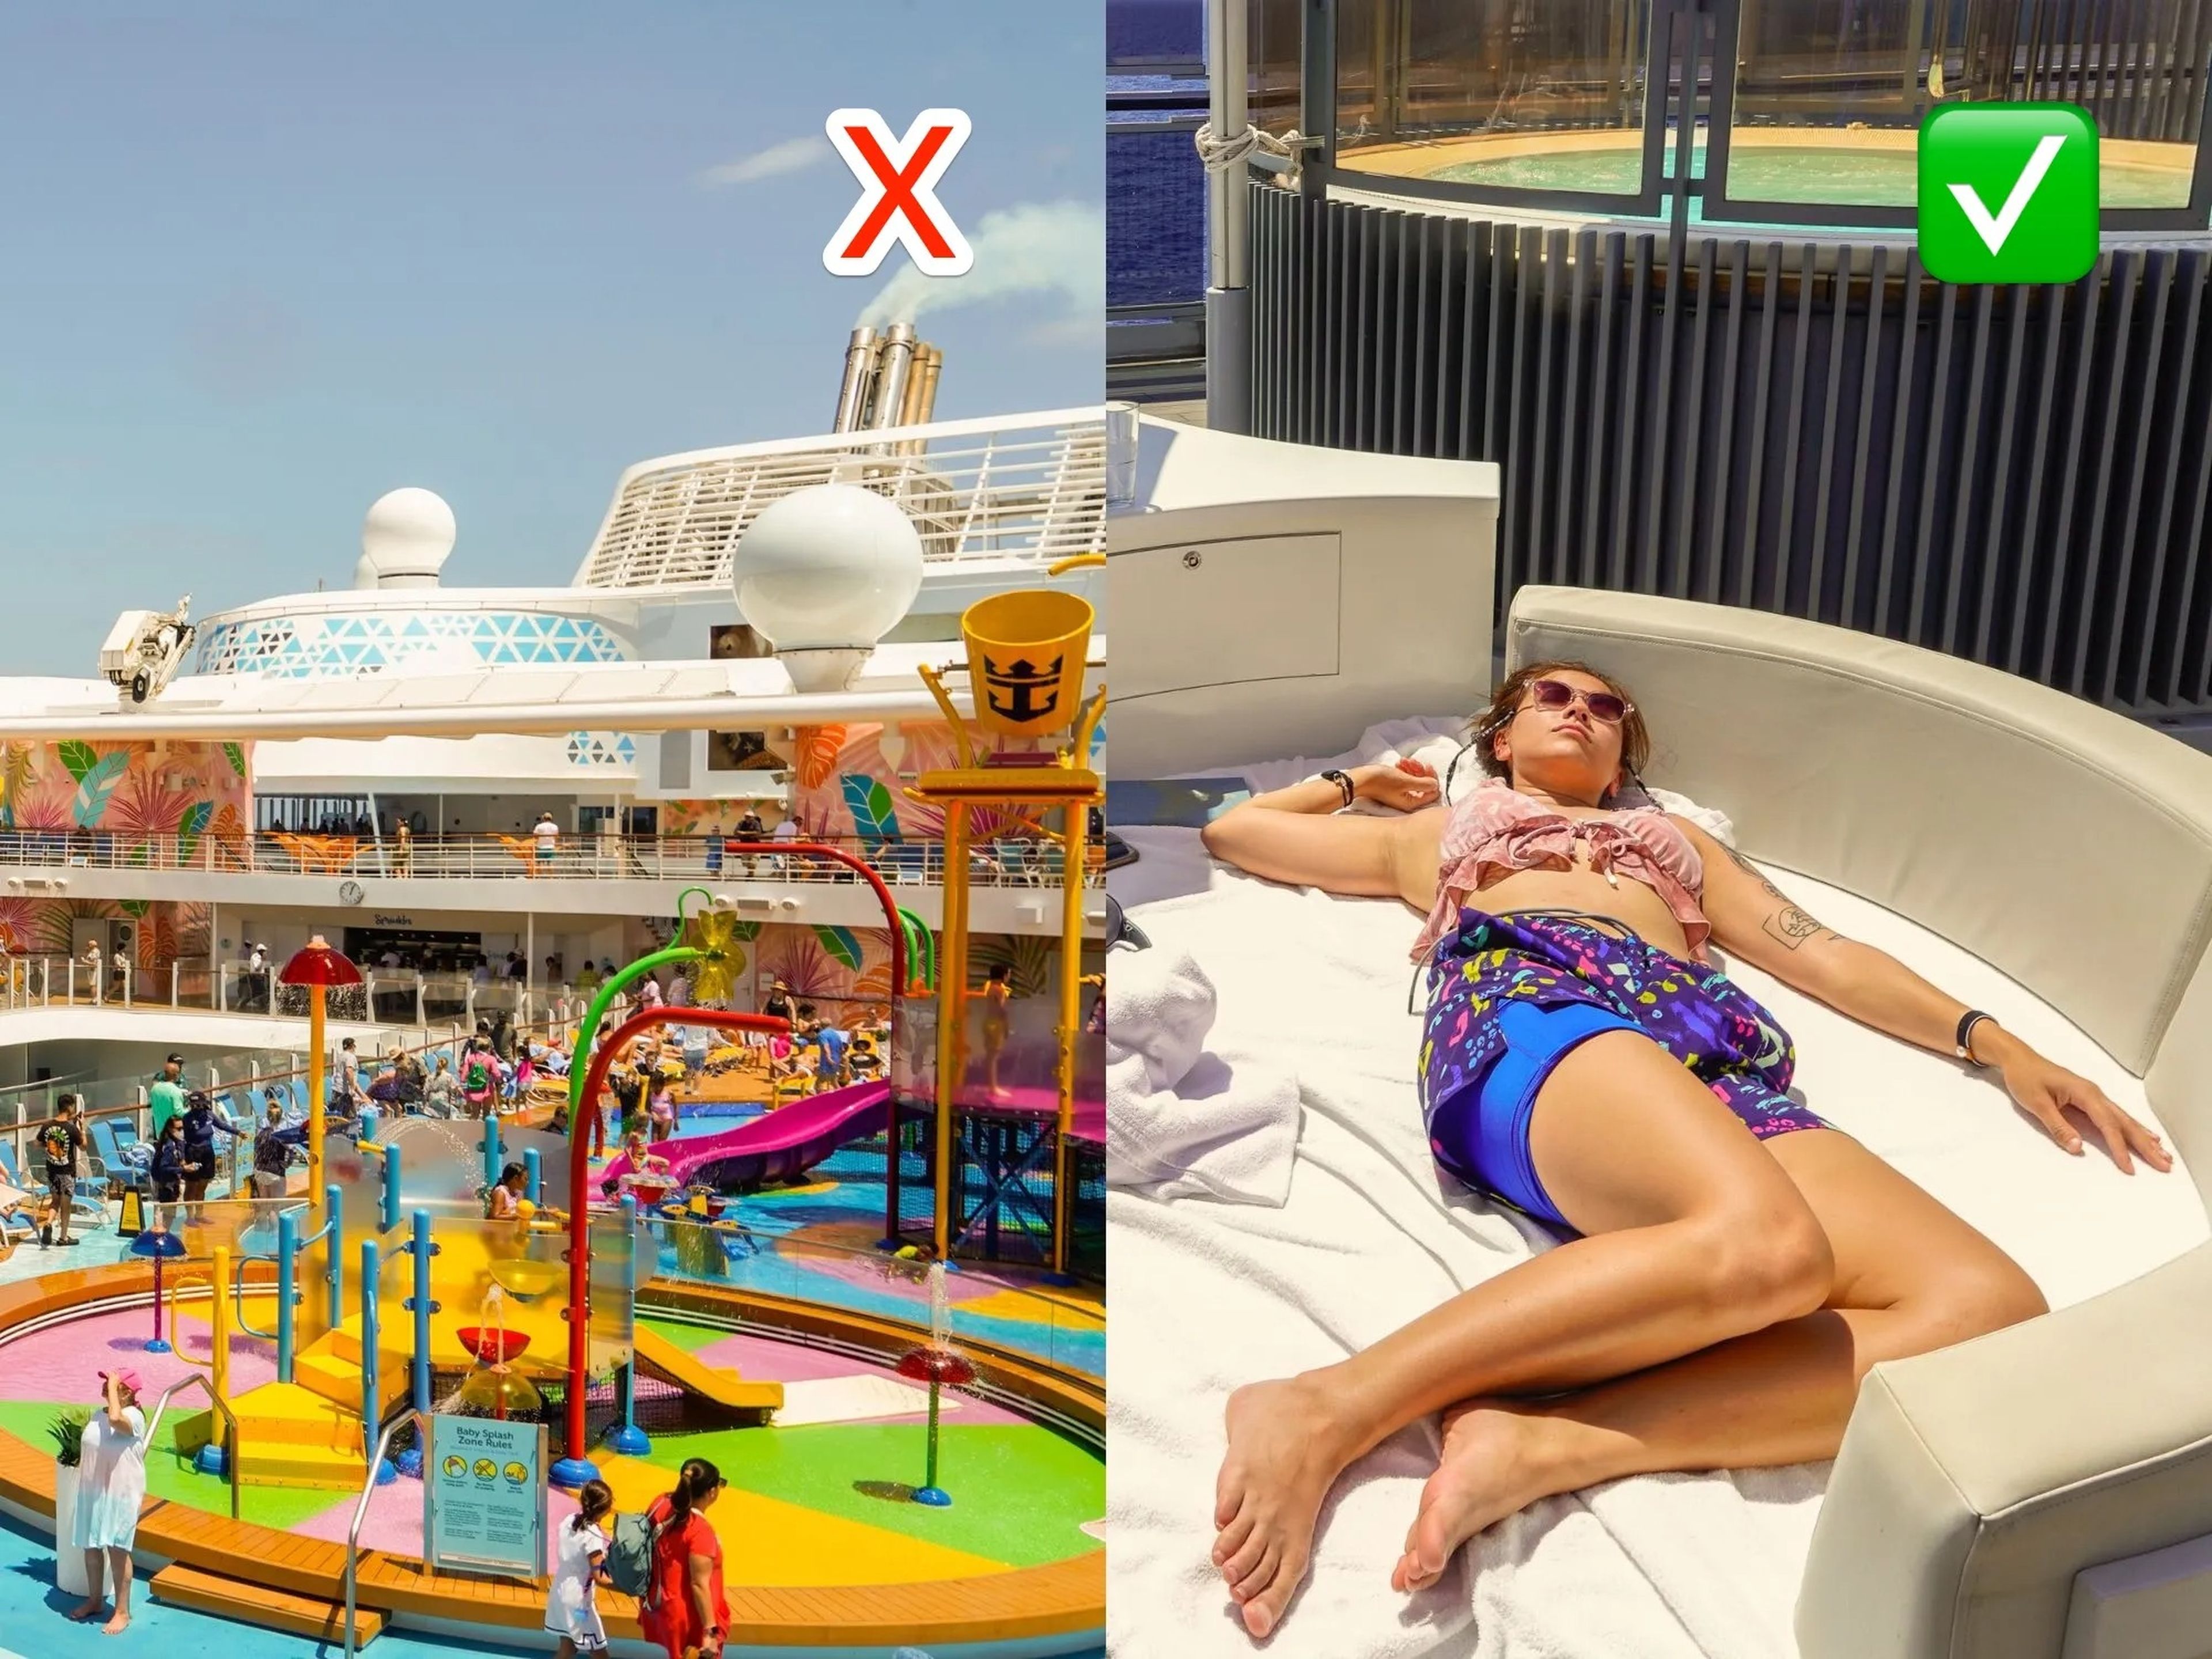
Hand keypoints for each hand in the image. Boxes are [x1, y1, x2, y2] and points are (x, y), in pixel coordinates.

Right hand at [1354, 757, 1442, 813]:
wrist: (1361, 779)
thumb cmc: (1381, 781)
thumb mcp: (1405, 781)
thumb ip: (1424, 783)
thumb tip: (1436, 784)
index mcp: (1412, 803)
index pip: (1432, 792)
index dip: (1431, 778)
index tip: (1426, 766)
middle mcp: (1407, 801)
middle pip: (1424, 785)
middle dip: (1420, 771)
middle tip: (1413, 762)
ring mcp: (1401, 794)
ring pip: (1415, 779)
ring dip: (1412, 768)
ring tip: (1403, 761)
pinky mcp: (1395, 788)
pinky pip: (1406, 778)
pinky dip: (1404, 769)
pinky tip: (1399, 763)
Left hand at [2000, 1051, 2172, 1173]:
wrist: (2018, 1059)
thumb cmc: (2025, 1077)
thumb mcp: (2037, 1103)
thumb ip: (2058, 1126)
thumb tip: (2077, 1147)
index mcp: (2084, 1093)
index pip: (2107, 1124)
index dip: (2118, 1147)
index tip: (2128, 1166)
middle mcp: (2094, 1093)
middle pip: (2124, 1122)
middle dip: (2145, 1145)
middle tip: (2164, 1163)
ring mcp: (2094, 1096)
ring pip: (2124, 1119)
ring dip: (2144, 1137)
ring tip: (2163, 1154)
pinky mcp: (2089, 1099)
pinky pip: (2116, 1116)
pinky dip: (2133, 1128)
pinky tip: (2145, 1135)